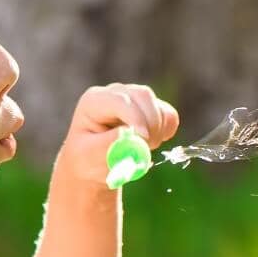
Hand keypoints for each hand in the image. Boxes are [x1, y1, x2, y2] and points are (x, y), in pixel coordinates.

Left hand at [59, 82, 179, 188]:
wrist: (94, 163)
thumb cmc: (88, 159)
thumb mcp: (90, 155)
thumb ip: (108, 144)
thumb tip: (131, 133)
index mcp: (94, 101)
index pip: (120, 100)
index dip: (135, 118)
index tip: (143, 139)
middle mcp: (115, 94)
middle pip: (143, 96)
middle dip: (150, 123)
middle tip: (148, 147)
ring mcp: (134, 99)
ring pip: (158, 106)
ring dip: (158, 130)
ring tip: (144, 148)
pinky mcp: (150, 108)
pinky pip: (169, 115)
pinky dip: (167, 130)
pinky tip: (152, 143)